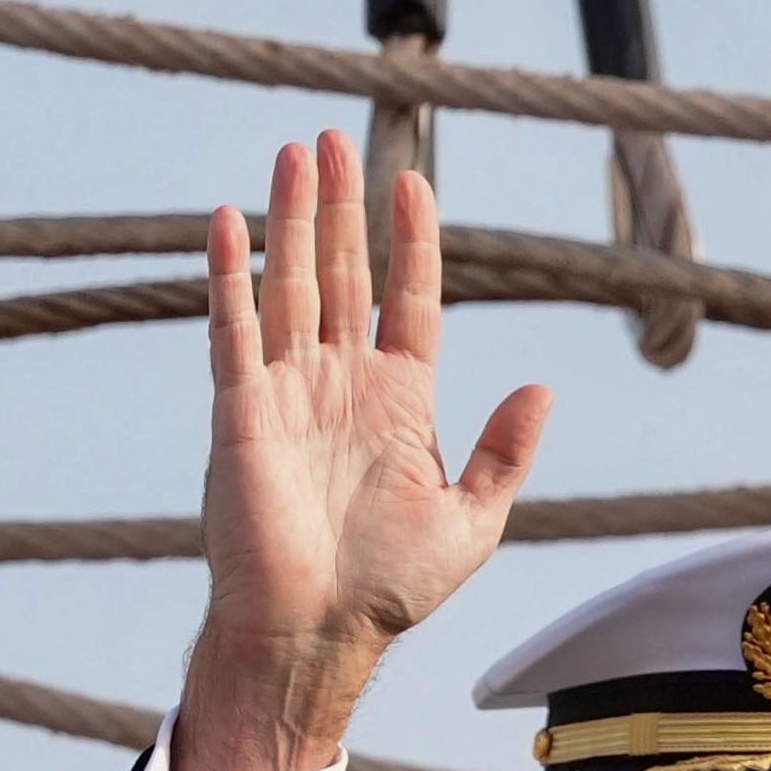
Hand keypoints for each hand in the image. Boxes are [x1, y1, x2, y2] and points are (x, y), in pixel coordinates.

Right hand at [175, 131, 551, 770]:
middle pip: (343, 275)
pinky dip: (230, 274)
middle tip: (334, 136)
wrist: (318, 634)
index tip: (413, 181)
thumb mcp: (472, 519)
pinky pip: (233, 329)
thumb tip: (542, 386)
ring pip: (290, 284)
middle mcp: (340, 386)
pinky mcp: (240, 412)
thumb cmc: (390, 590)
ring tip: (294, 150)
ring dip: (291, 217)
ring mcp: (288, 393)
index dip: (411, 242)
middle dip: (341, 207)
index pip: (408, 301)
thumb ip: (505, 452)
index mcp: (400, 404)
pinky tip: (228, 219)